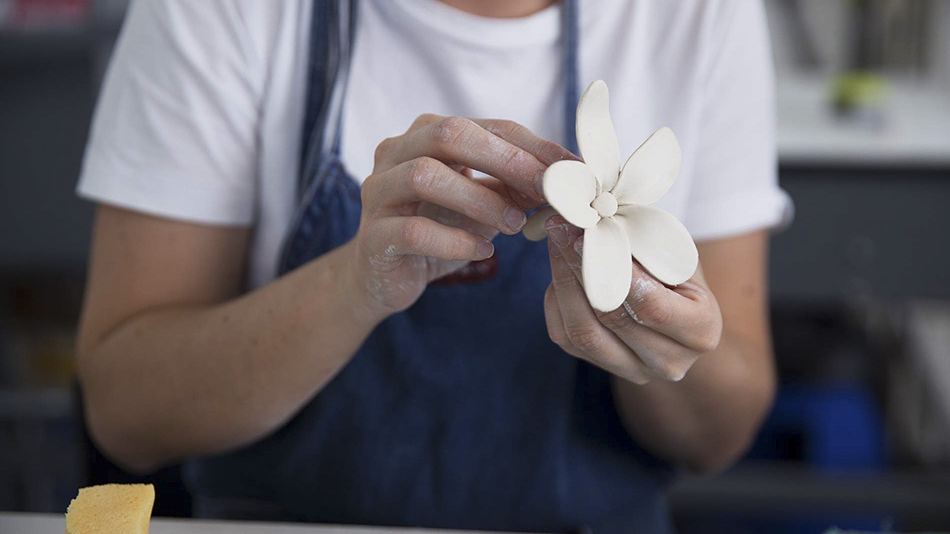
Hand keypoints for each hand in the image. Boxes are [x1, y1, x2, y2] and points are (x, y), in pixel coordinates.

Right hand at [344, 114, 574, 318]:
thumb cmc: (436, 230)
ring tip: (515, 226)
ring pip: (425, 176)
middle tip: (544, 189)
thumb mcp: (482, 204)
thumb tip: (567, 181)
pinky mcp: (373, 235)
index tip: (571, 169)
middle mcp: (395, 152)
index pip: (485, 125)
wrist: (382, 276)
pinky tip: (483, 251)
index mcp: (425, 135)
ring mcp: (379, 191)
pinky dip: (455, 240)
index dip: (531, 145)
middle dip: (505, 159)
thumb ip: (515, 188)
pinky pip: (413, 230)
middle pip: (448, 134)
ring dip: (480, 199)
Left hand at [542, 216, 722, 383]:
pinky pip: (565, 337)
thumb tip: (597, 225)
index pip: (652, 305)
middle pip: (612, 319)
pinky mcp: (600, 367)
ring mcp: (633, 371)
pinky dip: (557, 300)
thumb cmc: (679, 276)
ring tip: (555, 243)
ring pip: (583, 333)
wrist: (676, 315)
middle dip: (581, 269)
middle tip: (562, 230)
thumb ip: (647, 249)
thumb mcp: (678, 258)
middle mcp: (670, 362)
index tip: (588, 235)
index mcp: (701, 331)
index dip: (615, 270)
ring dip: (563, 283)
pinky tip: (558, 270)